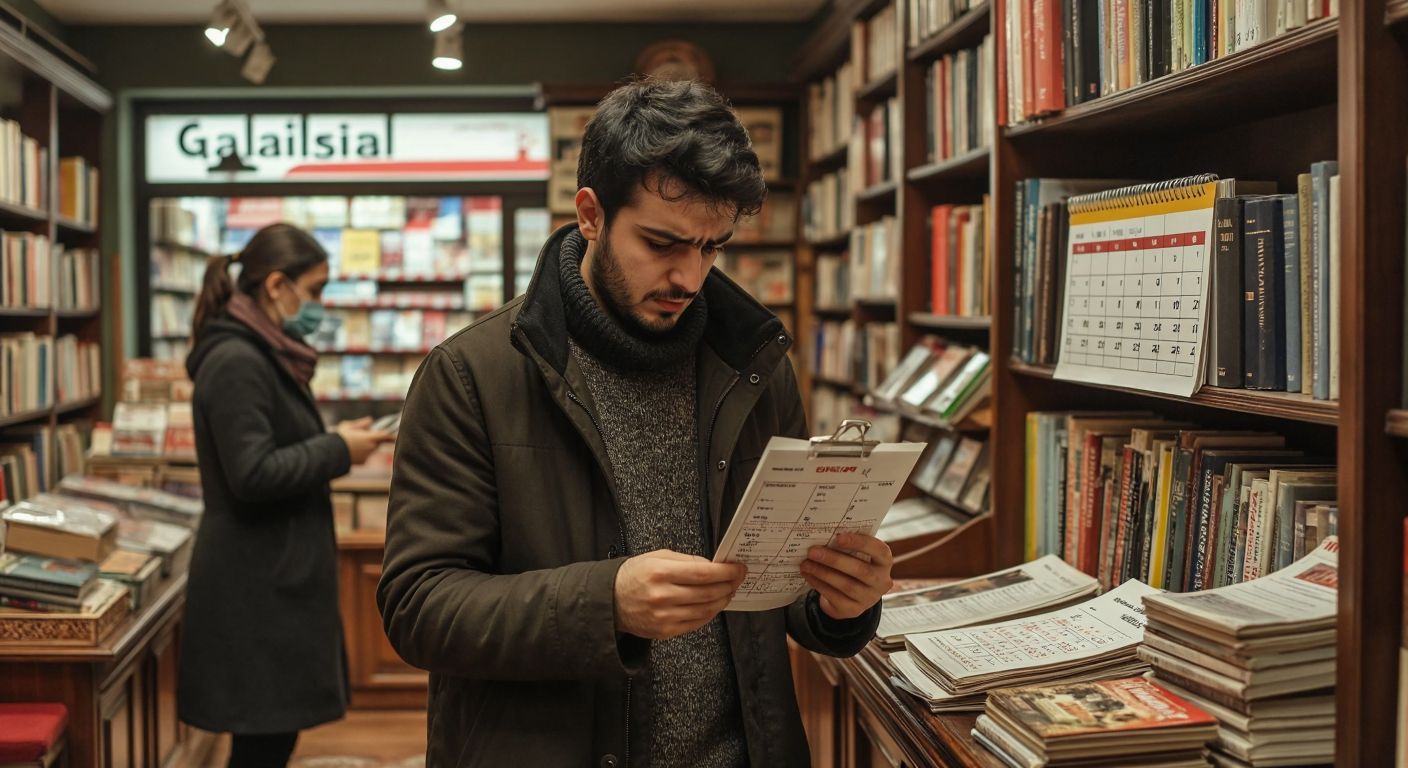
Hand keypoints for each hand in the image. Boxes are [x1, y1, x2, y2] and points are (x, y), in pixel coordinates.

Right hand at [336, 418, 393, 464]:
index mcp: (369, 437)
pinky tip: (350, 450)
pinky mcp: (362, 462)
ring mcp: (367, 456)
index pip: (386, 436)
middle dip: (374, 439)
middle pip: (377, 442)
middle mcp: (371, 448)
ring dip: (366, 446)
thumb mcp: (348, 426)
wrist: (330, 454)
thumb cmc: (339, 437)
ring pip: (371, 449)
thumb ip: (361, 424)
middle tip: (363, 436)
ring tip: (352, 443)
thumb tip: (370, 420)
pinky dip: (361, 453)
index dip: (392, 435)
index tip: (397, 434)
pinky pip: (365, 455)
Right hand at [614, 549, 747, 639]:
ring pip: (706, 610)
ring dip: (722, 600)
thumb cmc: (634, 576)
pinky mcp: (665, 631)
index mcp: (660, 572)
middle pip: (708, 592)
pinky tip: (714, 604)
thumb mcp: (656, 557)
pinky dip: (710, 613)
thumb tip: (712, 566)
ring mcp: (664, 616)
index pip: (703, 573)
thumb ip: (685, 560)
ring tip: (728, 591)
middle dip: (729, 584)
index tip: (737, 568)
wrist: (610, 601)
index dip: (726, 572)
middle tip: (738, 578)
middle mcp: (663, 595)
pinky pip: (696, 623)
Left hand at [801, 532, 893, 620]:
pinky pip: (835, 596)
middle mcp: (881, 581)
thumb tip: (823, 537)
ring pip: (846, 585)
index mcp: (884, 561)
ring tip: (806, 564)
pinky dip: (819, 584)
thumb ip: (847, 546)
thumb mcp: (857, 555)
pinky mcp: (854, 610)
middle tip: (813, 552)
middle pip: (860, 570)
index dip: (860, 543)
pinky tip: (808, 575)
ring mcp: (869, 598)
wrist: (852, 595)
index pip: (879, 551)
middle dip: (834, 560)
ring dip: (822, 573)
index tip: (839, 537)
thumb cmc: (853, 565)